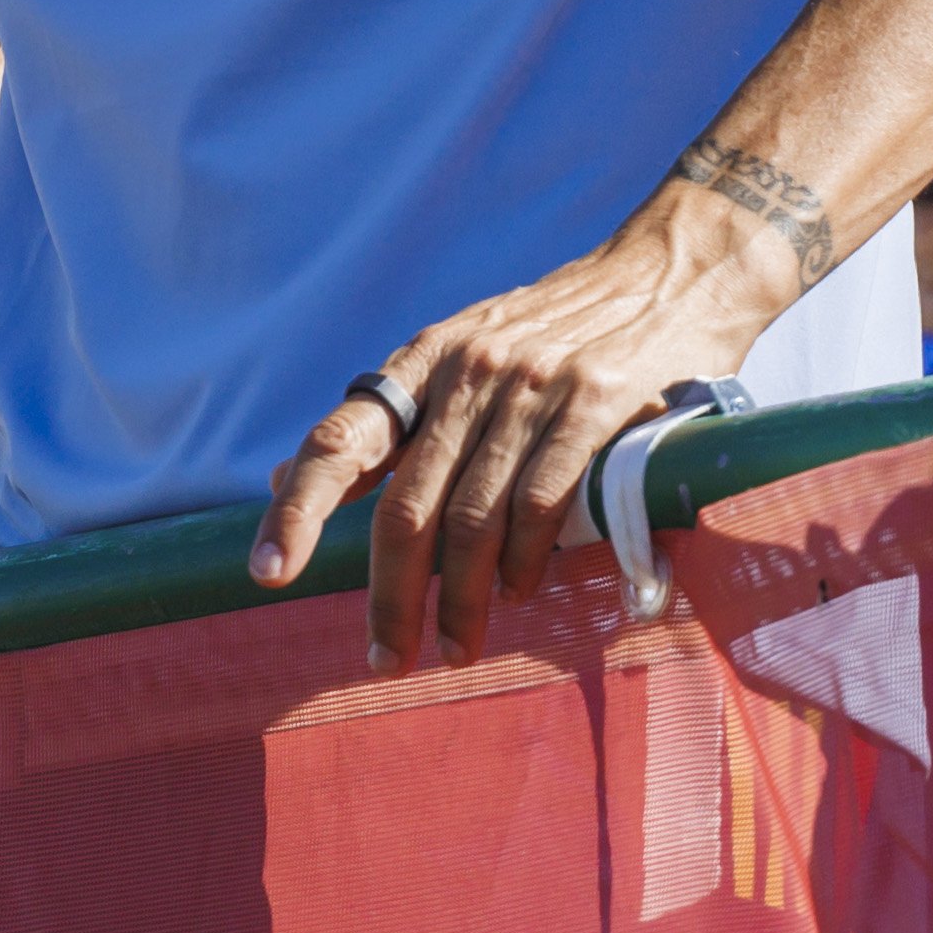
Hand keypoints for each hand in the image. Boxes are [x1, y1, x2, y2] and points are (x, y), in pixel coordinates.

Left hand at [251, 220, 777, 670]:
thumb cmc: (550, 331)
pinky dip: (527, 559)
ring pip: (473, 518)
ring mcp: (530, 388)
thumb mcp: (457, 355)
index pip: (339, 441)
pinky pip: (545, 501)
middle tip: (387, 656)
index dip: (298, 509)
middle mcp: (464, 373)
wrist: (664, 275)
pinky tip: (519, 593)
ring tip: (455, 646)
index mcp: (420, 363)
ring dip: (461, 598)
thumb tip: (283, 477)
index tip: (268, 573)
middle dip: (391, 594)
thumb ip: (389, 422)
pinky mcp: (596, 403)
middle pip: (406, 507)